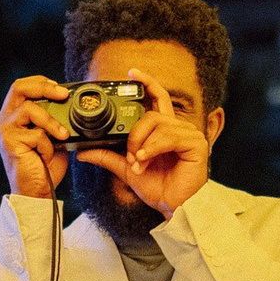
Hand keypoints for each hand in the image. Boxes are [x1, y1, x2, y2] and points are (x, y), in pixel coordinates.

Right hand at [0, 76, 75, 199]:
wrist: (37, 192)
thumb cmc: (44, 166)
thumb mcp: (52, 136)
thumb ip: (53, 118)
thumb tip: (69, 103)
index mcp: (12, 116)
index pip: (21, 87)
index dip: (40, 82)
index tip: (60, 89)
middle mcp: (4, 121)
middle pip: (19, 88)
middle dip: (44, 87)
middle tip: (63, 95)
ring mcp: (4, 131)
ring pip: (30, 109)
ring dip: (52, 122)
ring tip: (63, 136)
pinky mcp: (9, 142)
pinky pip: (36, 134)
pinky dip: (48, 145)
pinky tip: (46, 156)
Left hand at [73, 68, 211, 216]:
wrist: (174, 207)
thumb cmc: (158, 188)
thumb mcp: (128, 170)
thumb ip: (108, 157)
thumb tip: (83, 151)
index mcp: (165, 130)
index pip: (158, 98)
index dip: (147, 83)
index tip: (131, 73)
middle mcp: (178, 128)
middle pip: (151, 114)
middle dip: (134, 134)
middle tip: (130, 155)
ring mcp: (189, 134)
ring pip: (158, 124)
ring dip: (142, 145)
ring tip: (139, 164)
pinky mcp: (196, 143)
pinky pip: (169, 136)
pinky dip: (153, 148)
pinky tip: (145, 160)